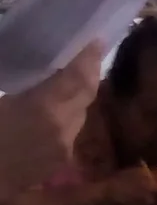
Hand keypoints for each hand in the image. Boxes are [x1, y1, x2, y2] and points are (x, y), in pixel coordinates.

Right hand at [0, 41, 103, 192]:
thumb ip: (13, 76)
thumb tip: (16, 57)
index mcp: (42, 109)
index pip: (77, 77)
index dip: (88, 57)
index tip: (95, 39)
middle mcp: (62, 129)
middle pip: (86, 95)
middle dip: (88, 72)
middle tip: (86, 53)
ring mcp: (61, 150)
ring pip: (79, 115)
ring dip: (77, 95)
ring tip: (68, 79)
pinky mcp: (56, 164)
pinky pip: (68, 132)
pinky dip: (65, 115)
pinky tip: (51, 110)